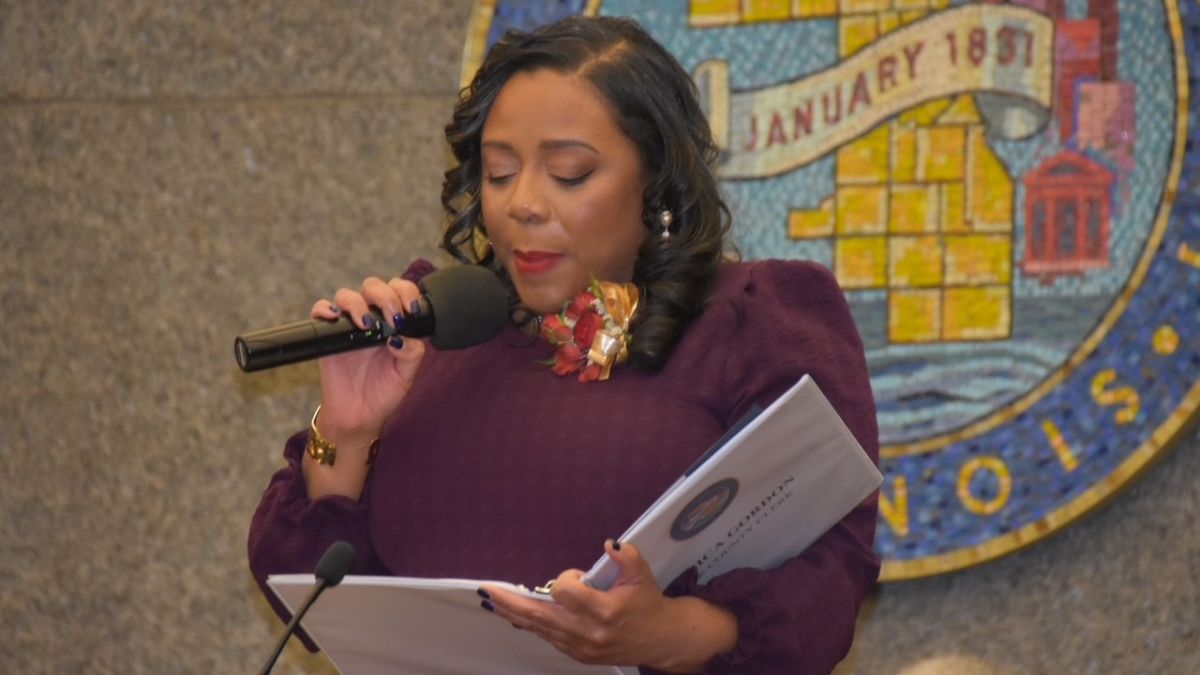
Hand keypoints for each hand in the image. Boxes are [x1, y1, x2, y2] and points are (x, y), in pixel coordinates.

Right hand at [310, 275, 427, 440]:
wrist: (359, 416)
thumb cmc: (384, 392)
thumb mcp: (406, 375)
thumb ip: (411, 354)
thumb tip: (403, 337)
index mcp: (394, 323)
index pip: (399, 292)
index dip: (406, 293)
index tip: (412, 309)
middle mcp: (372, 319)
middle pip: (374, 287)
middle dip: (385, 296)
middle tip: (393, 318)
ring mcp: (348, 326)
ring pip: (347, 295)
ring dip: (358, 303)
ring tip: (366, 324)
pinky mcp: (328, 336)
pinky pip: (320, 311)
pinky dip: (324, 309)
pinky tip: (334, 317)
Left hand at [483, 541, 737, 672]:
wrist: (660, 639)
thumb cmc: (648, 603)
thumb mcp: (642, 575)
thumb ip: (627, 557)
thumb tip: (610, 543)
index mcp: (605, 611)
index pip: (566, 592)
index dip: (566, 579)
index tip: (580, 575)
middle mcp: (589, 632)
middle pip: (542, 615)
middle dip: (512, 602)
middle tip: (488, 591)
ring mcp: (581, 647)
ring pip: (540, 629)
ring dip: (515, 614)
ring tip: (493, 602)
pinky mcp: (577, 654)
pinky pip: (548, 637)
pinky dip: (531, 625)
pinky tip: (516, 615)